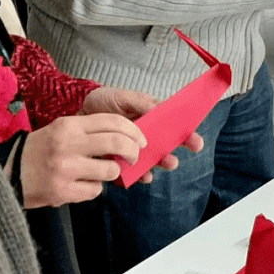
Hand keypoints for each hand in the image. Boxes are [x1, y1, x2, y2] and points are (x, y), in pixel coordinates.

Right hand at [19, 114, 147, 207]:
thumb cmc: (41, 149)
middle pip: (117, 143)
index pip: (113, 122)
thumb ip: (90, 131)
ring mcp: (65, 169)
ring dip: (113, 173)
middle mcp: (68, 145)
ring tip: (103, 172)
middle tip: (135, 157)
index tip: (142, 140)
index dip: (134, 131)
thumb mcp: (62, 130)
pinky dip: (94, 188)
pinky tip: (82, 185)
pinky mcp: (61, 191)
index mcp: (69, 125)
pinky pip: (95, 190)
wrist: (7, 172)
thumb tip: (127, 138)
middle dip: (133, 151)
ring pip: (110, 170)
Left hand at [79, 87, 203, 172]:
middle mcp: (143, 135)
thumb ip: (142, 102)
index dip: (186, 134)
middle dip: (171, 155)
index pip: (172, 126)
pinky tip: (140, 177)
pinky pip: (128, 171)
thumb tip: (161, 108)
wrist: (77, 110)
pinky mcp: (116, 159)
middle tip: (174, 161)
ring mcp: (130, 148)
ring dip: (155, 166)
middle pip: (163, 147)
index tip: (196, 142)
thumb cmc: (104, 100)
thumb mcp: (124, 96)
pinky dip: (134, 175)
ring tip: (158, 169)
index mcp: (150, 117)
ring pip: (148, 160)